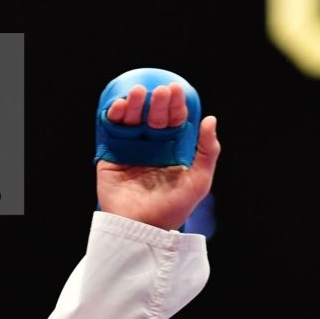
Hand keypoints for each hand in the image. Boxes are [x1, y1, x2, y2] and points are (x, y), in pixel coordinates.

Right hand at [96, 82, 219, 230]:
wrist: (141, 229)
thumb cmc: (173, 209)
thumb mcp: (199, 181)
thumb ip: (208, 151)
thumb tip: (210, 119)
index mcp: (171, 149)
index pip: (174, 120)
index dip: (176, 104)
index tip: (176, 89)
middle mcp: (151, 147)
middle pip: (153, 116)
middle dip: (157, 101)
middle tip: (159, 92)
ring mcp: (129, 150)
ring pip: (131, 119)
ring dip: (133, 104)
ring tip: (137, 93)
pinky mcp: (109, 156)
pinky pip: (110, 132)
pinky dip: (112, 116)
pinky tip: (118, 107)